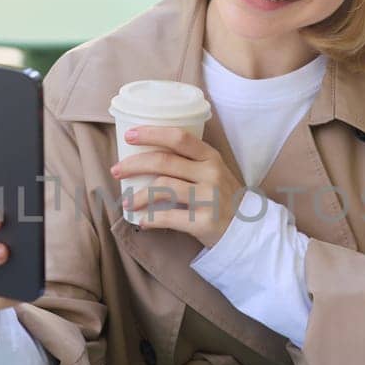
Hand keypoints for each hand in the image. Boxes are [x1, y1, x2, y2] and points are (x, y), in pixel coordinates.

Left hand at [111, 126, 246, 247]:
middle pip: (163, 162)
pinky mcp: (203, 222)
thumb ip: (189, 162)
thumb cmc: (223, 197)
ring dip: (138, 196)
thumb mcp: (214, 171)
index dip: (152, 134)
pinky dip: (150, 219)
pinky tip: (141, 220)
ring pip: (162, 188)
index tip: (130, 135)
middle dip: (134, 165)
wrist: (247, 230)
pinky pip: (168, 217)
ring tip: (126, 201)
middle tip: (116, 170)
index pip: (179, 137)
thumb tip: (146, 156)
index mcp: (210, 157)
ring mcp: (208, 198)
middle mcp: (210, 174)